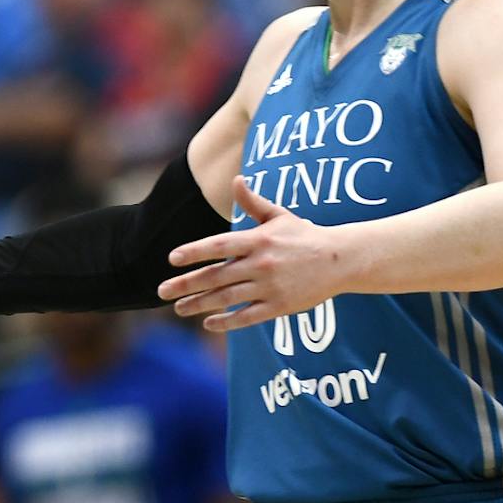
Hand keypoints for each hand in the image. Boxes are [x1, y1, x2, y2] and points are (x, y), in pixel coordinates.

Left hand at [158, 177, 343, 332]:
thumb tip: (236, 179)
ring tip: (178, 307)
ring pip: (228, 298)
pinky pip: (248, 316)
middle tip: (161, 290)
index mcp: (259, 240)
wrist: (341, 260)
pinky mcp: (280, 306)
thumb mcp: (279, 215)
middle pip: (217, 276)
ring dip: (200, 304)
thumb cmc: (305, 235)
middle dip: (186, 284)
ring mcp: (271, 286)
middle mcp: (262, 264)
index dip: (194, 252)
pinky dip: (227, 321)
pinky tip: (208, 323)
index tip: (171, 259)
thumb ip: (253, 202)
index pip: (219, 246)